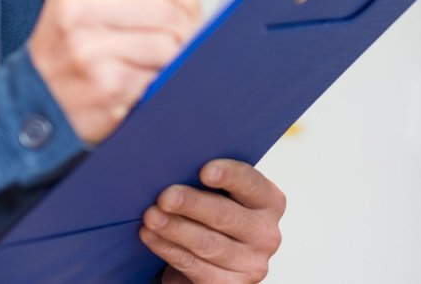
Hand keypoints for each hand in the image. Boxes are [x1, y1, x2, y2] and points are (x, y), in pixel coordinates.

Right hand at [27, 0, 200, 142]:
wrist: (29, 105)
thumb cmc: (61, 58)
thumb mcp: (76, 7)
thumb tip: (186, 2)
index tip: (191, 10)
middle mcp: (79, 12)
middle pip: (166, 10)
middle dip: (188, 27)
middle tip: (191, 40)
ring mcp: (92, 50)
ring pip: (168, 44)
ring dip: (177, 58)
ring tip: (165, 64)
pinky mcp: (107, 84)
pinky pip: (157, 76)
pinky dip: (159, 82)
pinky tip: (145, 83)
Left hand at [140, 160, 285, 283]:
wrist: (212, 259)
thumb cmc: (211, 211)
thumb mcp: (220, 193)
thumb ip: (209, 176)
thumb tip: (175, 153)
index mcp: (270, 201)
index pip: (252, 183)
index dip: (229, 175)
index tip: (204, 170)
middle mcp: (268, 233)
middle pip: (226, 216)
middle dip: (192, 204)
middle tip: (164, 196)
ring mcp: (252, 264)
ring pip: (208, 243)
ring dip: (175, 228)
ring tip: (151, 216)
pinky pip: (196, 266)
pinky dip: (169, 249)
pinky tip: (150, 236)